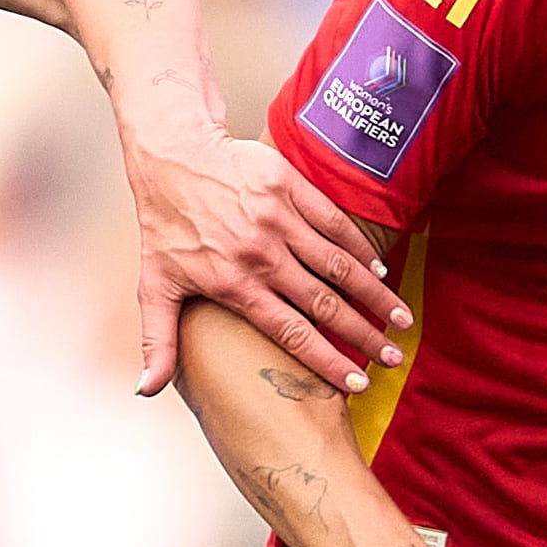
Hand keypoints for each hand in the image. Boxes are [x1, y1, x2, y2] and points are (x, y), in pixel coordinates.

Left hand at [128, 133, 409, 399]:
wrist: (172, 155)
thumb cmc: (165, 223)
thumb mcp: (155, 285)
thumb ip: (159, 342)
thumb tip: (146, 391)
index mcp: (235, 284)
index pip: (292, 333)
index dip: (328, 361)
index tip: (358, 383)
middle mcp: (262, 255)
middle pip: (326, 304)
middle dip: (365, 335)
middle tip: (392, 357)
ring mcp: (279, 220)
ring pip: (338, 265)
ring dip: (374, 295)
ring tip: (401, 319)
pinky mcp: (290, 188)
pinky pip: (335, 224)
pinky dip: (360, 249)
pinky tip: (380, 271)